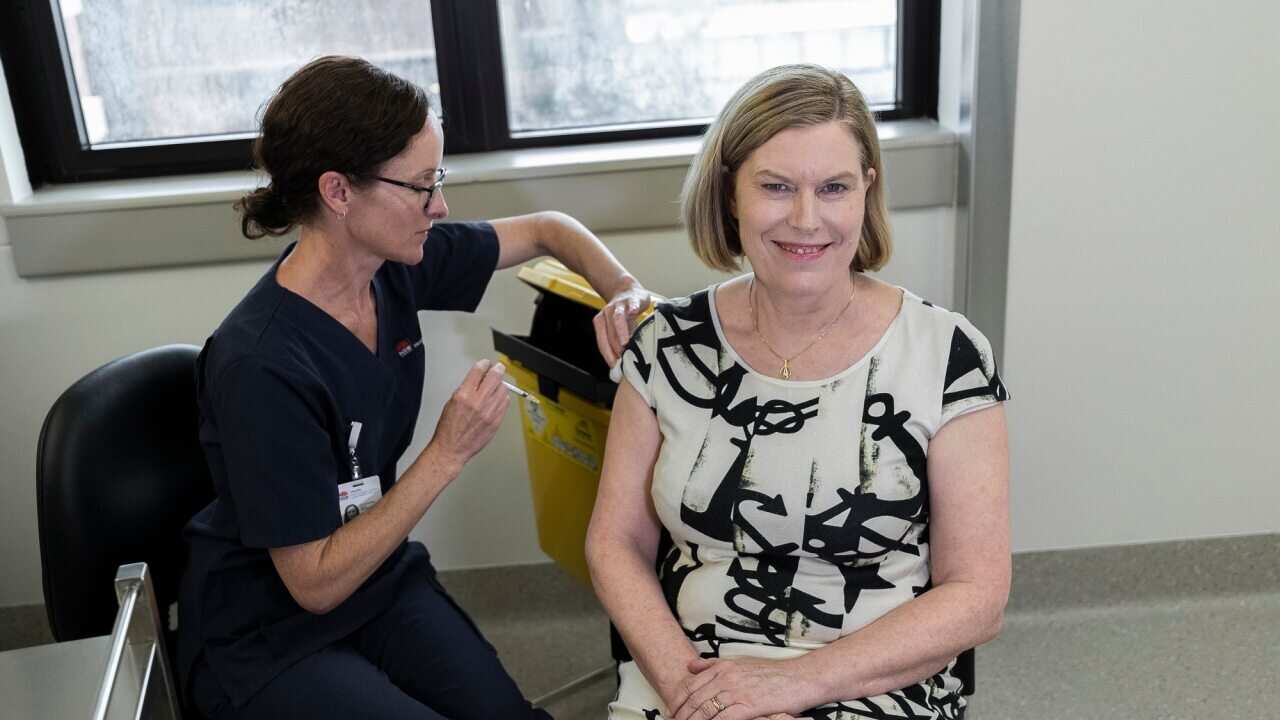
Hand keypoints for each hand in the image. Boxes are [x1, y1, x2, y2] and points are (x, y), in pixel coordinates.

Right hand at [427, 359, 509, 467]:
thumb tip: (478, 379)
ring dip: (500, 384)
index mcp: (464, 395)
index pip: (478, 371)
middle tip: (499, 368)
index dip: (484, 364)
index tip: (486, 363)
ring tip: (497, 385)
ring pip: (503, 389)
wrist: (452, 449)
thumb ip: (466, 389)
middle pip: (495, 377)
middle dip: (497, 369)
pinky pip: (505, 403)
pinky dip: (503, 398)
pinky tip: (498, 398)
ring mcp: (489, 412)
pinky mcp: (496, 421)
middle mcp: (478, 402)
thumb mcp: (452, 402)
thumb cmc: (448, 428)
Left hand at [593, 281, 650, 367]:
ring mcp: (620, 306)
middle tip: (624, 360)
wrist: (626, 289)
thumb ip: (617, 343)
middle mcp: (607, 314)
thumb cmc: (623, 314)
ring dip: (620, 331)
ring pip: (617, 318)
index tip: (615, 366)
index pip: (602, 342)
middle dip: (615, 347)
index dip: (608, 355)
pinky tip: (635, 312)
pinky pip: (631, 304)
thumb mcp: (618, 329)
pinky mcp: (633, 299)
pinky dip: (632, 308)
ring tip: (625, 343)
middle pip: (609, 333)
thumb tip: (620, 365)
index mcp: (601, 323)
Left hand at [669, 656, 816, 719]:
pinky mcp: (749, 706)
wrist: (800, 678)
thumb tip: (690, 666)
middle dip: (681, 715)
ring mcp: (737, 691)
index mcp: (723, 667)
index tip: (671, 712)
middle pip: (694, 700)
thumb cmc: (772, 673)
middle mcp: (726, 677)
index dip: (677, 701)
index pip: (690, 685)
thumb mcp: (740, 662)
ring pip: (705, 711)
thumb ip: (713, 665)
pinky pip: (723, 719)